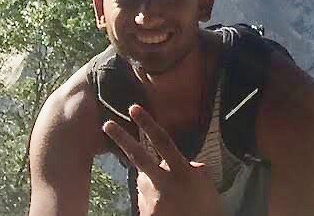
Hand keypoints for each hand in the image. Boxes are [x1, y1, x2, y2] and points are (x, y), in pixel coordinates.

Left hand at [103, 104, 224, 215]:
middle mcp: (162, 183)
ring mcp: (150, 199)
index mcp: (181, 172)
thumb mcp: (206, 185)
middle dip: (122, 138)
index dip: (147, 124)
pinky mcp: (144, 213)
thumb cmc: (207, 209)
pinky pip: (145, 198)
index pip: (162, 142)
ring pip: (144, 179)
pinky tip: (167, 208)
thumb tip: (186, 163)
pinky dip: (154, 199)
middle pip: (138, 155)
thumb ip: (194, 170)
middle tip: (106, 124)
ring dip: (152, 181)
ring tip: (170, 195)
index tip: (134, 108)